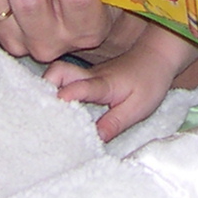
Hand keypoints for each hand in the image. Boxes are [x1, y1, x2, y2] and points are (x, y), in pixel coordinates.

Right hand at [47, 28, 197, 142]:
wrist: (157, 57)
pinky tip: (56, 108)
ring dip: (48, 90)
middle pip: (59, 72)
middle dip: (44, 88)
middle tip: (40, 111)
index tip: (54, 109)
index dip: (67, 96)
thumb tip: (95, 140)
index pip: (81, 87)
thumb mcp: (137, 108)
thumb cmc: (149, 82)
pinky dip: (57, 91)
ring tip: (43, 114)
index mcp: (103, 84)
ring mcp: (87, 74)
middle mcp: (90, 76)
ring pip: (59, 74)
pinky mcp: (88, 77)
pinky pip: (67, 80)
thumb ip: (114, 123)